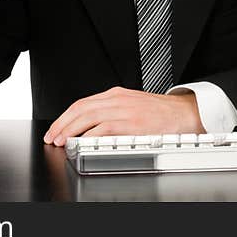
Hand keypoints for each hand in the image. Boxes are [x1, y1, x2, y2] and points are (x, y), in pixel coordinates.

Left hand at [43, 86, 205, 145]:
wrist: (184, 113)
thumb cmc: (160, 114)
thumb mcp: (132, 106)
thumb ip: (112, 112)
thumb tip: (89, 127)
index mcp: (116, 94)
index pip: (82, 103)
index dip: (65, 116)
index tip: (55, 128)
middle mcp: (117, 99)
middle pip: (81, 109)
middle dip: (62, 124)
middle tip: (52, 136)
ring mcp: (124, 110)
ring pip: (88, 116)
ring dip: (71, 130)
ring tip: (62, 141)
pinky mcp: (132, 123)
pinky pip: (105, 128)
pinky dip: (89, 135)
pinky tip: (81, 142)